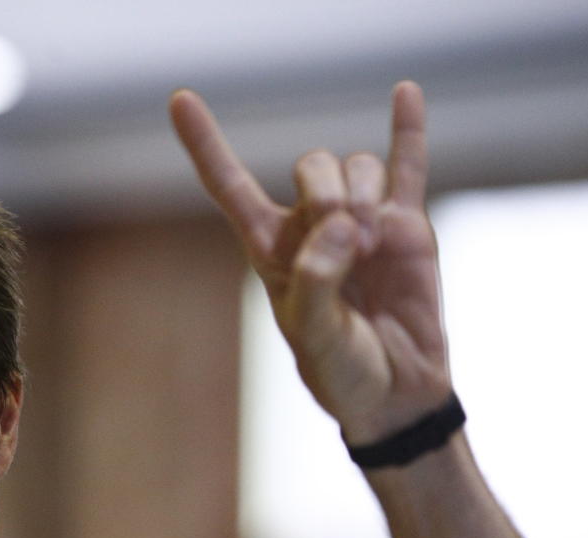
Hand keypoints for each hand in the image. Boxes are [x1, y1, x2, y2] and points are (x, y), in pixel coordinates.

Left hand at [169, 82, 451, 444]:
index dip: (206, 144)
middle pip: (312, 167)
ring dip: (364, 194)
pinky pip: (406, 164)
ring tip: (371, 245)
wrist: (397, 394)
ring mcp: (362, 221)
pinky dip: (407, 129)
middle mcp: (312, 227)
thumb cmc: (341, 371)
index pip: (230, 186)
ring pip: (359, 167)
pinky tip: (405, 93)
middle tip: (347, 240)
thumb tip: (341, 223)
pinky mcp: (405, 225)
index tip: (179, 100)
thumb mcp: (312, 337)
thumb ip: (316, 280)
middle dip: (327, 191)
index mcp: (272, 250)